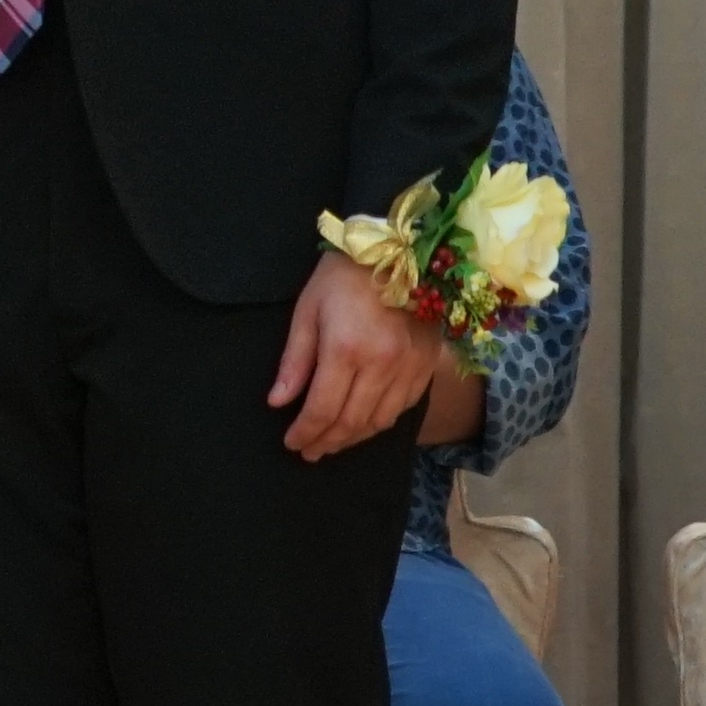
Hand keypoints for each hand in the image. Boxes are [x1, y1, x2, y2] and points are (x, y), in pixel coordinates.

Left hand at [266, 246, 447, 461]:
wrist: (399, 254)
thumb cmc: (342, 278)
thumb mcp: (307, 311)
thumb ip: (294, 361)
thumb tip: (278, 401)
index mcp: (346, 350)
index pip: (322, 409)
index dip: (305, 432)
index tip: (291, 443)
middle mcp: (382, 366)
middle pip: (351, 421)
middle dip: (326, 441)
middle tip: (308, 452)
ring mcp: (409, 368)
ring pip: (380, 421)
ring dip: (353, 438)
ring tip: (331, 443)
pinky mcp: (427, 367)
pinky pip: (403, 409)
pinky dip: (380, 424)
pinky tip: (363, 425)